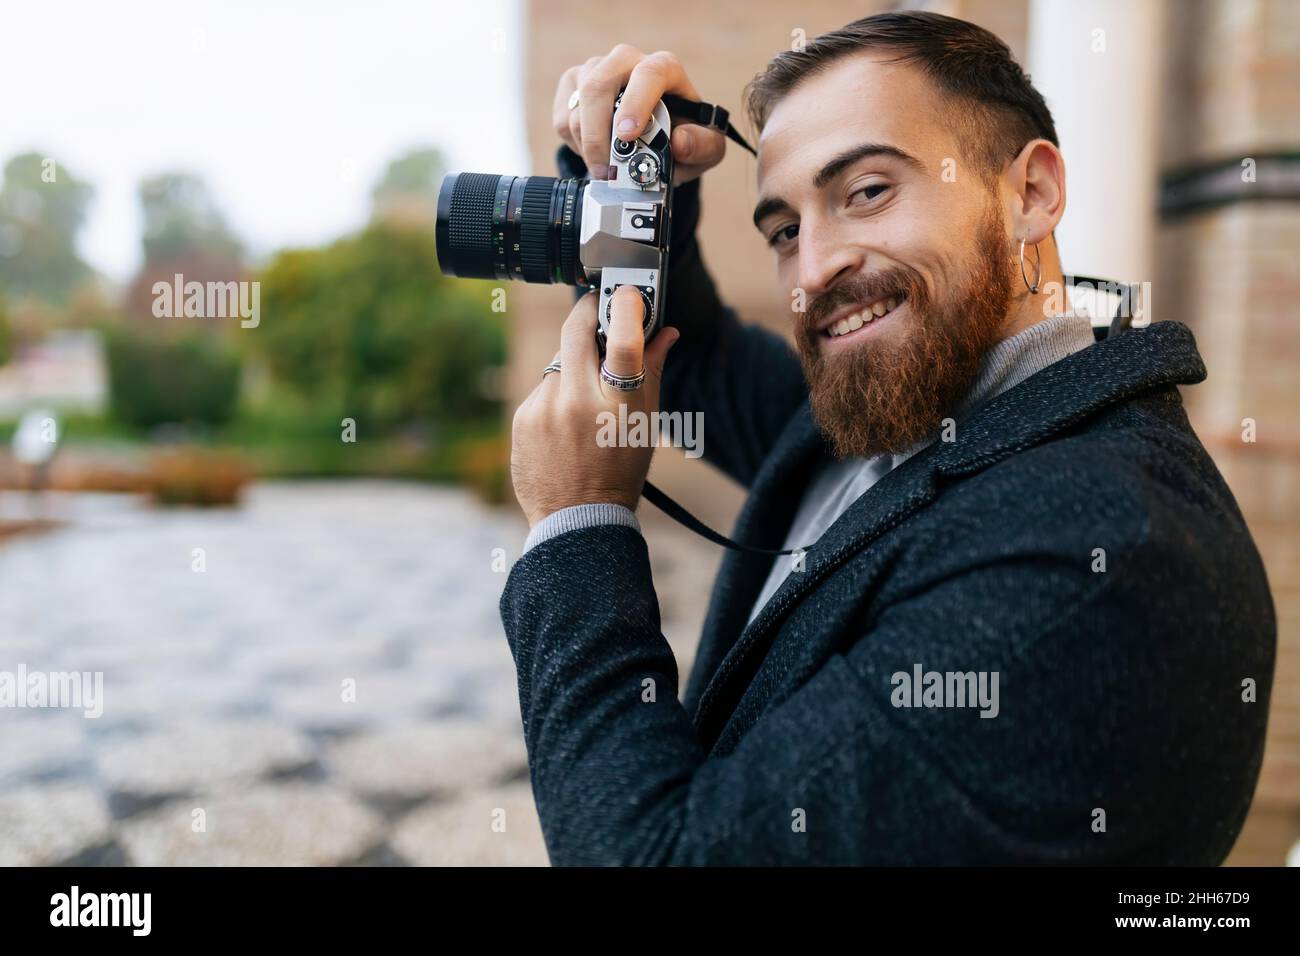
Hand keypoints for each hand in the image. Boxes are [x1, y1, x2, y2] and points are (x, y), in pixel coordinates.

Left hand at [511, 287, 679, 527]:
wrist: (576, 519)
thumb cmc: (619, 472)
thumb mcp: (645, 425)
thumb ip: (652, 372)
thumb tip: (665, 331)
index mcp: (618, 407)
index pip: (624, 341)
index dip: (626, 307)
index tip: (628, 294)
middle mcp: (578, 403)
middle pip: (576, 331)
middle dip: (587, 313)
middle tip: (597, 311)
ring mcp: (545, 409)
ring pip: (560, 363)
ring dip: (574, 368)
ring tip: (585, 404)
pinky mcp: (523, 417)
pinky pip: (543, 389)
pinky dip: (556, 396)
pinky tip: (565, 425)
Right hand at [552, 44, 726, 184]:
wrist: (654, 139)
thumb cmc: (682, 136)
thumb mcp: (705, 148)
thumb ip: (702, 146)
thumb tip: (680, 142)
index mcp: (663, 68)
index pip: (648, 73)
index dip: (636, 103)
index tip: (628, 136)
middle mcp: (626, 61)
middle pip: (599, 85)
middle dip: (598, 134)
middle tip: (607, 171)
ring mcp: (595, 70)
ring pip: (578, 106)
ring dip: (589, 147)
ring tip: (608, 168)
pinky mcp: (572, 86)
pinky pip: (563, 119)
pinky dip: (576, 145)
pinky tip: (596, 152)